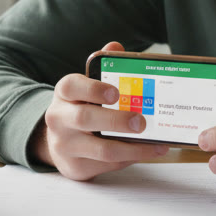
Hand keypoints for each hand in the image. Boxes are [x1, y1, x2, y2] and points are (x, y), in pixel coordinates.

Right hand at [33, 42, 168, 179]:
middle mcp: (59, 119)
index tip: (116, 93)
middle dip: (117, 120)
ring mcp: (65, 146)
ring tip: (156, 144)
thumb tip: (115, 48)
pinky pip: (107, 165)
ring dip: (133, 148)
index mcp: (64, 94)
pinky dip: (130, 158)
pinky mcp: (76, 167)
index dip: (93, 89)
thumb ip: (102, 68)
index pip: (71, 86)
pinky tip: (148, 152)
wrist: (58, 142)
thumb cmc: (80, 108)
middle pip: (85, 119)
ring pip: (101, 150)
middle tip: (141, 121)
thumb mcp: (86, 88)